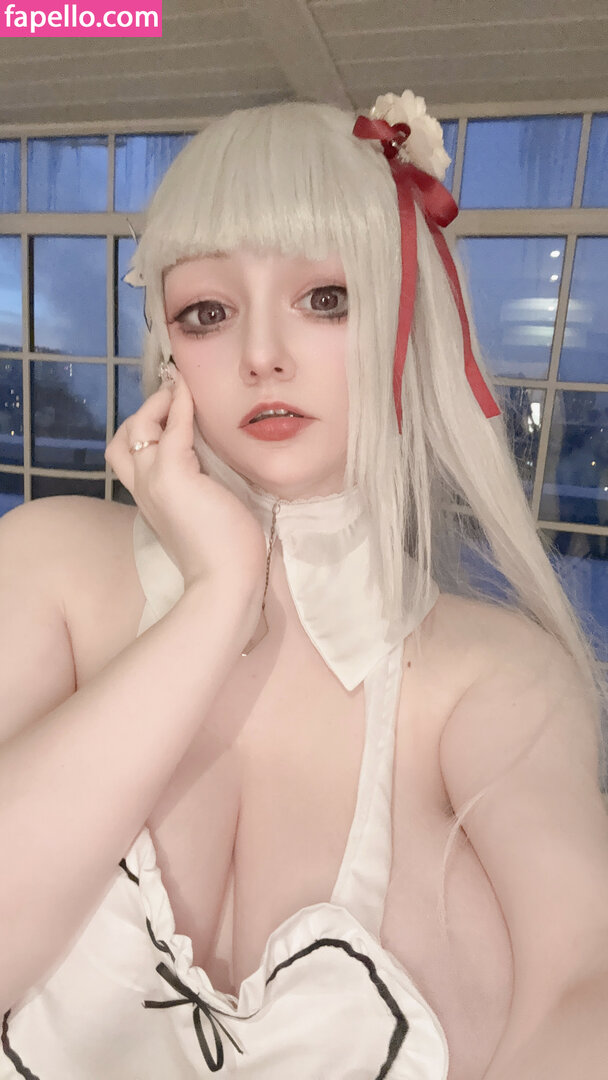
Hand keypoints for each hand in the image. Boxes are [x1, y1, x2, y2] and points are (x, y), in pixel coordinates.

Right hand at [105, 372, 266, 596]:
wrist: (225, 583)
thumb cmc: (225, 557)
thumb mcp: (206, 514)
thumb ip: (200, 490)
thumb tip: (216, 469)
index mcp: (150, 502)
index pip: (129, 459)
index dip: (144, 433)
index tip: (169, 414)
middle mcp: (143, 491)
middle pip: (122, 440)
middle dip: (143, 414)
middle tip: (171, 399)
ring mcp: (154, 482)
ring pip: (138, 429)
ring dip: (158, 404)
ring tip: (180, 390)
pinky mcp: (173, 476)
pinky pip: (171, 429)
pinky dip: (180, 406)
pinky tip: (191, 393)